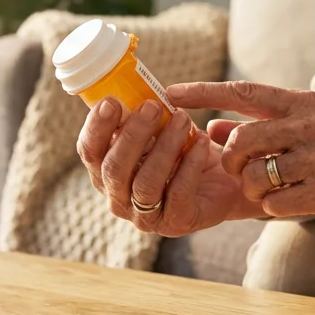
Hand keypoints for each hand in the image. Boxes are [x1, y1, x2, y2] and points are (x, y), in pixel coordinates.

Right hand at [76, 98, 254, 237]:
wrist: (225, 178)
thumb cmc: (183, 149)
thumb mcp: (159, 129)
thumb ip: (141, 116)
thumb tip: (132, 91)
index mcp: (106, 173)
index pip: (89, 152)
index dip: (96, 128)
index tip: (112, 101)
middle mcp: (119, 198)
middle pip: (114, 169)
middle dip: (132, 134)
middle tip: (153, 106)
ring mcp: (146, 216)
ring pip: (145, 182)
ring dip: (164, 147)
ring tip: (183, 120)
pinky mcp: (177, 223)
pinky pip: (179, 192)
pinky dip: (190, 164)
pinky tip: (201, 142)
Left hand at [168, 82, 314, 223]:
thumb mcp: (306, 128)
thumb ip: (260, 127)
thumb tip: (212, 129)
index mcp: (301, 104)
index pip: (242, 91)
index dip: (202, 92)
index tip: (168, 94)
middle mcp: (310, 125)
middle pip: (242, 140)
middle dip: (228, 159)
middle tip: (235, 169)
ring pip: (254, 175)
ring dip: (251, 188)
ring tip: (268, 189)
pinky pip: (274, 202)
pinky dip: (272, 207)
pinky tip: (288, 203)